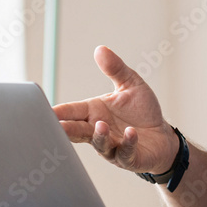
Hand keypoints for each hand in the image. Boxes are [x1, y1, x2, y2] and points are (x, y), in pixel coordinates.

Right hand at [53, 46, 178, 173]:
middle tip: (58, 126)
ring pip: (100, 144)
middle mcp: (98, 130)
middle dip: (67, 129)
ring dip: (100, 136)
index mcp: (94, 111)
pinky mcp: (129, 157)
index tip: (44, 111)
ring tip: (101, 126)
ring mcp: (112, 146)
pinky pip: (125, 152)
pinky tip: (130, 133)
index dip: (58, 112)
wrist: (163, 136)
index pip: (70, 111)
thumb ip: (116, 69)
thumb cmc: (142, 111)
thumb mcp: (130, 85)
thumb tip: (101, 49)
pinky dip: (127, 143)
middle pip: (77, 131)